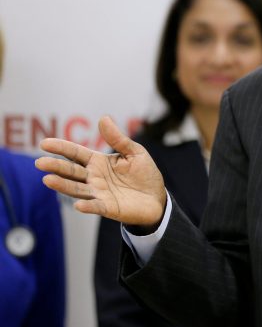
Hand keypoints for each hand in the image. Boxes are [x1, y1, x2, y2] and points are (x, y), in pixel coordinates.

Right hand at [36, 116, 166, 230]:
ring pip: (77, 189)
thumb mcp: (134, 152)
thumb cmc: (144, 174)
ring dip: (63, 185)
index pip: (76, 153)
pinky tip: (78, 205)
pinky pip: (96, 207)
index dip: (61, 148)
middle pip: (72, 171)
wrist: (157, 198)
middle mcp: (94, 177)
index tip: (44, 143)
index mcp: (98, 162)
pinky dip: (87, 206)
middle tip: (40, 162)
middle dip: (56, 167)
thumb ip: (118, 139)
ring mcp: (99, 194)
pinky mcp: (108, 208)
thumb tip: (103, 118)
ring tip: (48, 180)